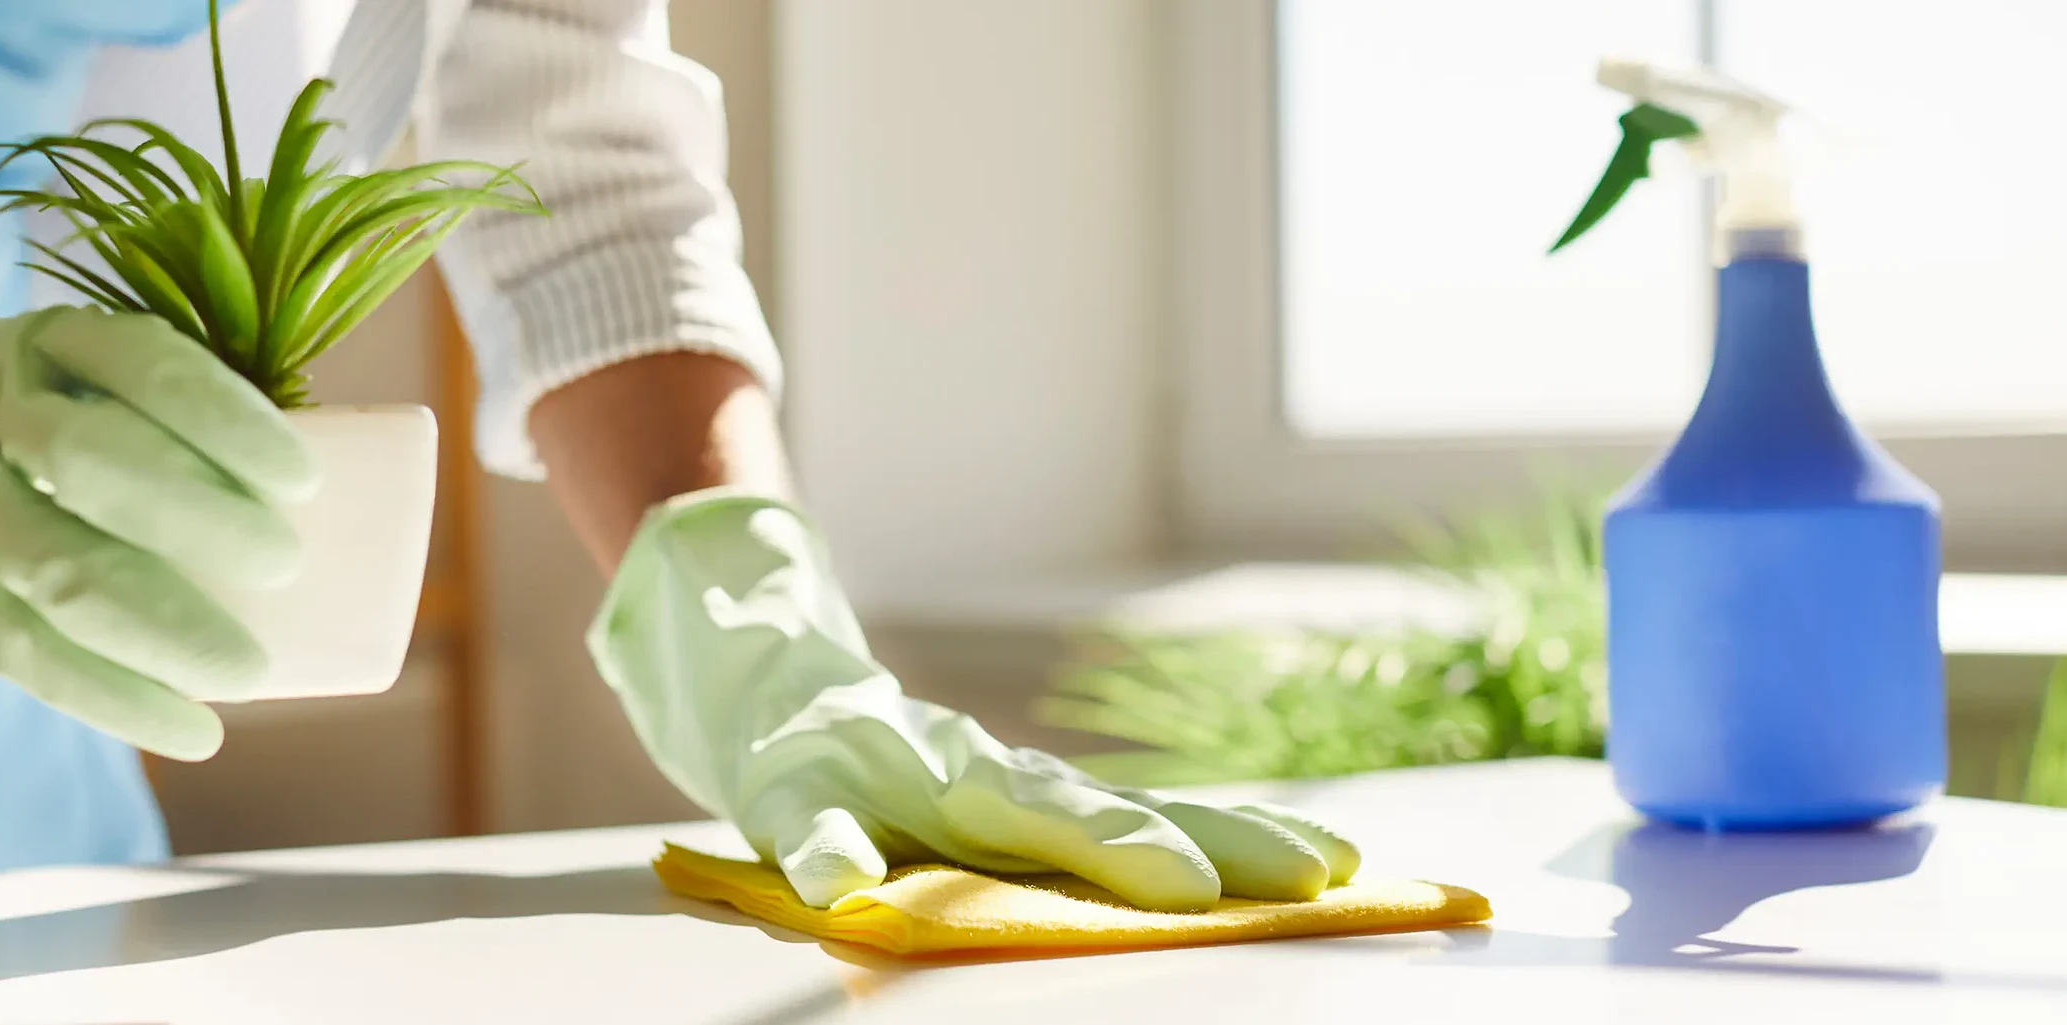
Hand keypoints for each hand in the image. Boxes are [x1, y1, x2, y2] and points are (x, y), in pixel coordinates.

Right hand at [589, 490, 1359, 909]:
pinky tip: (841, 889)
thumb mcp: (958, 813)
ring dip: (1087, 836)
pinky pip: (804, 823)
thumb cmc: (868, 767)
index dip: (1236, 840)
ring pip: (993, 802)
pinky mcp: (785, 783)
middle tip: (1298, 878)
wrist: (745, 668)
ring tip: (1178, 883)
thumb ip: (1050, 852)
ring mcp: (883, 768)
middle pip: (1089, 810)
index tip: (1334, 870)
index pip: (1141, 819)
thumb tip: (1201, 888)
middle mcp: (965, 771)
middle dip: (1197, 844)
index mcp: (1012, 792)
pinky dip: (825, 850)